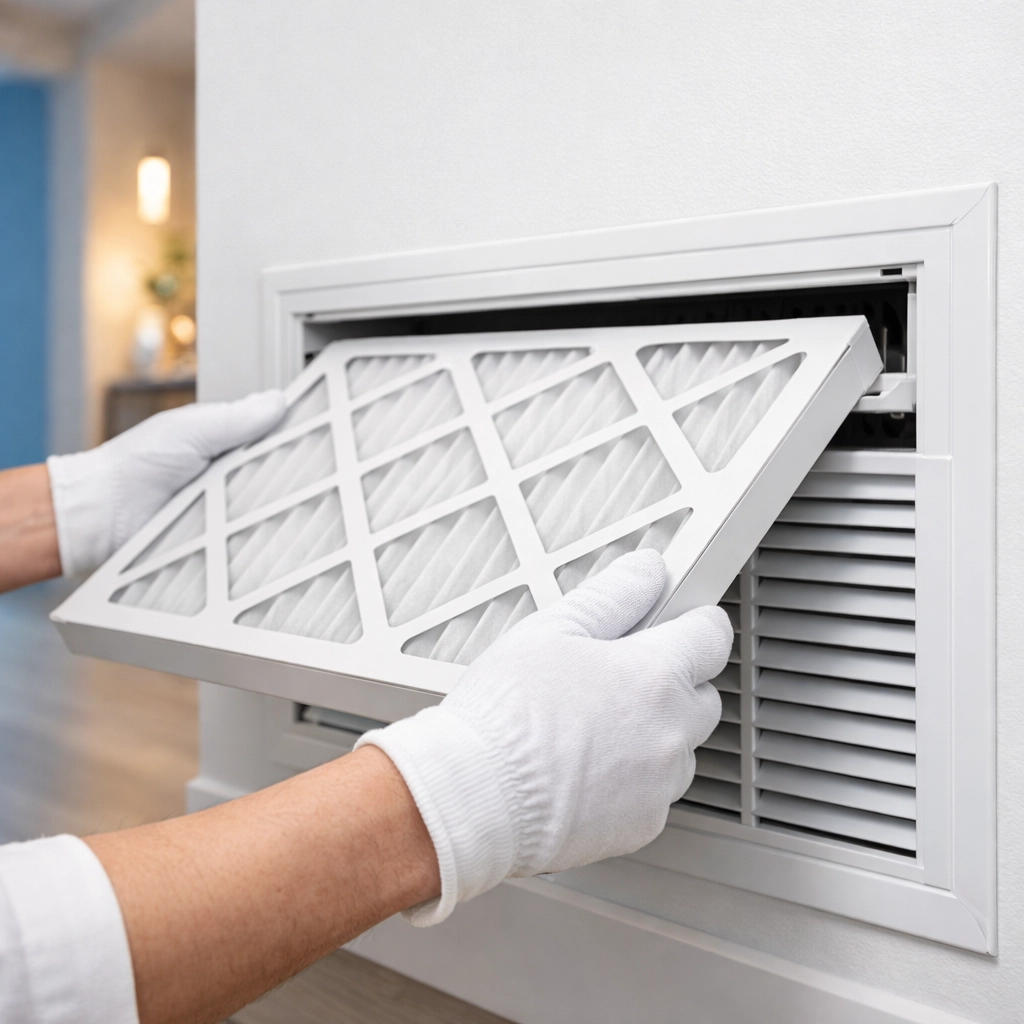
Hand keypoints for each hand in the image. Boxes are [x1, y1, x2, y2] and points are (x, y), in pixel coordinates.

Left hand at [47, 391, 285, 575]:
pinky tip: (268, 524)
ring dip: (271, 502)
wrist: (105, 513)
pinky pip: (250, 531)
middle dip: (287, 470)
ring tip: (287, 498)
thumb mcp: (193, 429)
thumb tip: (278, 400)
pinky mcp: (220, 535)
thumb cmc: (136, 464)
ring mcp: (224, 504)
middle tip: (307, 469)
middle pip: (275, 470)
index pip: (270, 434)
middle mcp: (226, 471)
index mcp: (221, 439)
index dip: (290, 433)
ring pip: (267, 503)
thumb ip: (237, 417)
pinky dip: (256, 528)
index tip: (315, 433)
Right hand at [357, 549, 732, 924]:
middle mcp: (669, 733)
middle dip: (671, 683)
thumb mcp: (552, 629)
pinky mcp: (640, 827)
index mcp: (654, 676)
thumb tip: (649, 570)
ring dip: (652, 735)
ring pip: (678, 749)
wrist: (472, 798)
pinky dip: (630, 782)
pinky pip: (653, 794)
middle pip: (702, 696)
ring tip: (589, 729)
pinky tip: (582, 770)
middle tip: (615, 678)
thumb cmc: (502, 716)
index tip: (679, 621)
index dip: (694, 622)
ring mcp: (658, 785)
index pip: (712, 636)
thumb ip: (613, 593)